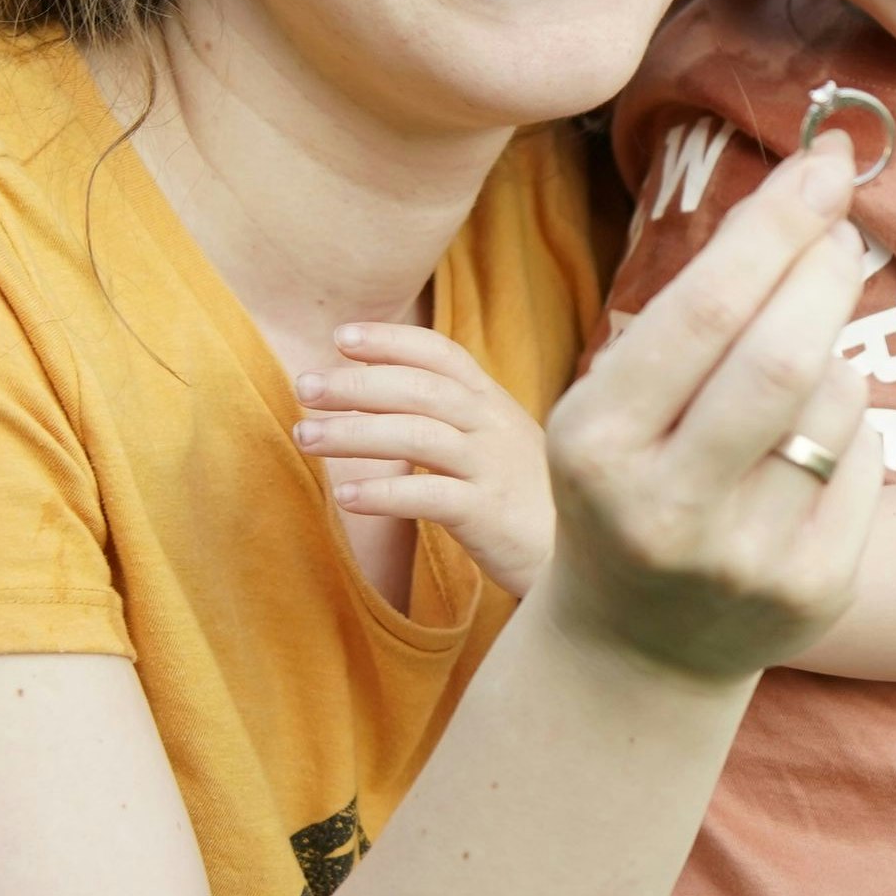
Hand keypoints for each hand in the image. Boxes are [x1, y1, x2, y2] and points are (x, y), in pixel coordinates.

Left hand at [296, 325, 554, 595]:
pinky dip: (382, 492)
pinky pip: (428, 496)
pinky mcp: (489, 515)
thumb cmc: (531, 504)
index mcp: (494, 405)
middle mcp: (494, 426)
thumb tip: (384, 399)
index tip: (341, 337)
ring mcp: (493, 468)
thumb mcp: (500, 446)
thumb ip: (456, 420)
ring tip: (305, 435)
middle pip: (419, 389)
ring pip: (416, 435)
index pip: (441, 355)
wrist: (592, 557)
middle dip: (356, 383)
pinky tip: (344, 495)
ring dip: (354, 432)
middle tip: (304, 385)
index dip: (391, 341)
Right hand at [538, 134, 879, 682]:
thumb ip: (689, 320)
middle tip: (842, 232)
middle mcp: (665, 507)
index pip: (705, 310)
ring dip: (836, 356)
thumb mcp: (613, 409)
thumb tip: (812, 200)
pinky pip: (867, 459)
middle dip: (827, 273)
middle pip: (785, 357)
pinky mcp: (813, 591)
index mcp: (595, 442)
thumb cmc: (632, 485)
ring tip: (799, 370)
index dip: (777, 224)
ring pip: (837, 403)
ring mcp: (743, 559)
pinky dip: (852, 427)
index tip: (825, 163)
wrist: (639, 646)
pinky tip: (810, 450)